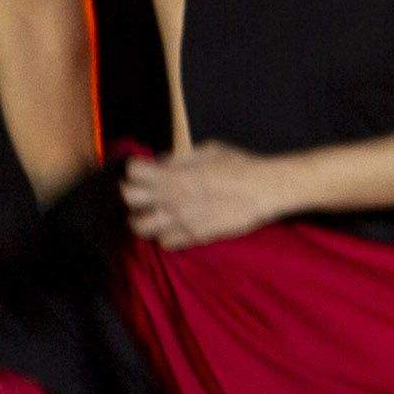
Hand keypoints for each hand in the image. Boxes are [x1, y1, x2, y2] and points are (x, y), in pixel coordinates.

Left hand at [123, 145, 293, 248]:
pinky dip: (164, 235)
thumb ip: (180, 159)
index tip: (141, 170)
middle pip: (128, 200)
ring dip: (142, 219)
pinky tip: (173, 227)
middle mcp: (170, 199)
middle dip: (131, 194)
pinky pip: (165, 243)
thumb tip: (162, 162)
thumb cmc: (240, 165)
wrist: (264, 190)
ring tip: (152, 214)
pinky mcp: (194, 237)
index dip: (133, 169)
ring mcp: (180, 221)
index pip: (132, 172)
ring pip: (140, 227)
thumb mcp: (208, 151)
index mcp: (172, 174)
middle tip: (141, 192)